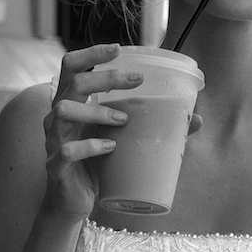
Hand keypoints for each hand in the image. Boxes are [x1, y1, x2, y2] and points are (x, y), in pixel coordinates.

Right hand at [41, 44, 140, 220]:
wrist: (73, 202)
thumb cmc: (96, 164)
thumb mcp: (120, 138)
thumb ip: (149, 126)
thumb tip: (196, 120)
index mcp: (70, 103)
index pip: (71, 66)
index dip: (91, 53)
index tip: (118, 49)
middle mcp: (57, 117)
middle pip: (73, 82)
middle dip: (106, 78)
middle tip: (136, 81)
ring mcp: (54, 140)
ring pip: (65, 111)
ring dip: (97, 111)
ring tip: (123, 120)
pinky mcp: (56, 165)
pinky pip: (68, 151)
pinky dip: (91, 146)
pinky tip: (111, 147)